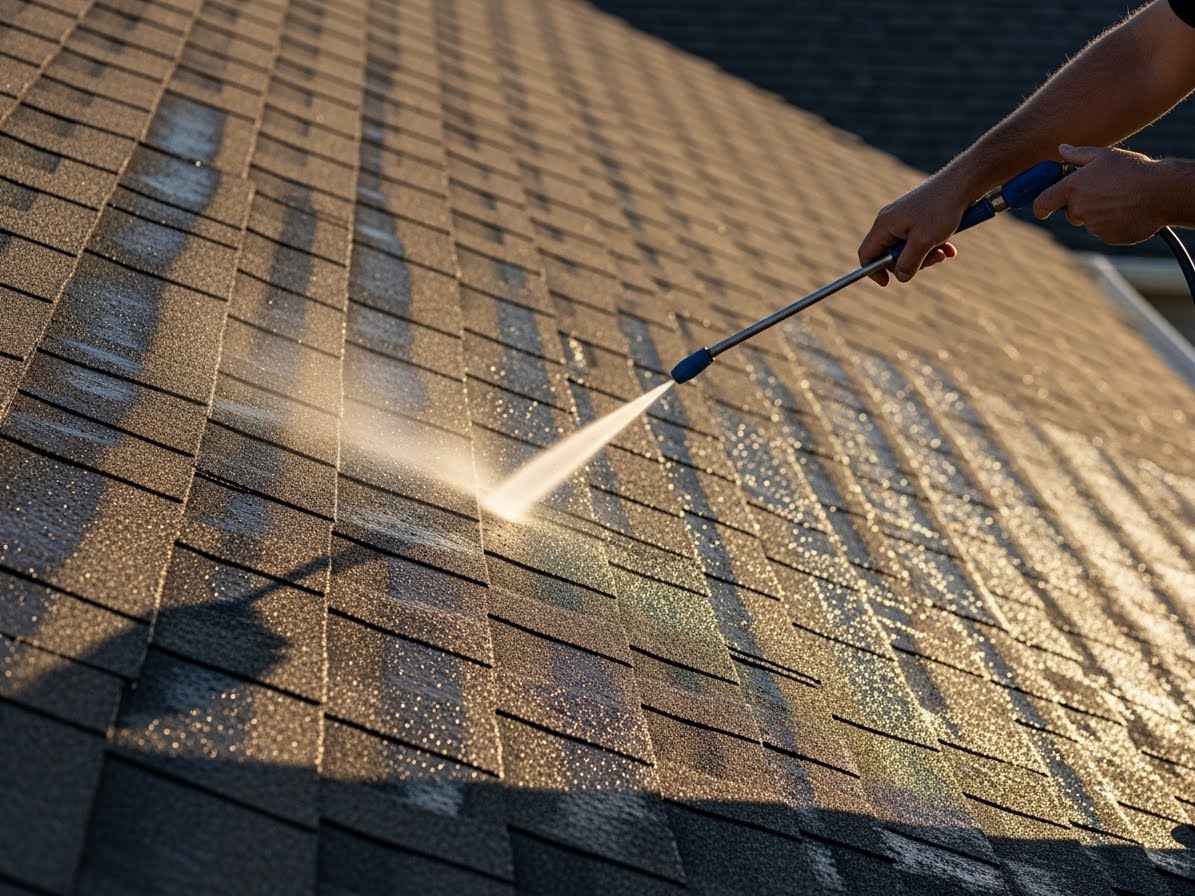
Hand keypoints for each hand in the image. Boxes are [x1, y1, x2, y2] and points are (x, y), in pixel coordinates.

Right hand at [857, 174, 963, 285]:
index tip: (887, 282)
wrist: (962, 184)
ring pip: (907, 248)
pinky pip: (919, 239)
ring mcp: (903, 218)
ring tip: (944, 251)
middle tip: (932, 260)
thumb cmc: (941, 209)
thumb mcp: (924, 241)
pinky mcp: (917, 217)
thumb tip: (901, 277)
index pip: (867, 253)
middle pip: (890, 254)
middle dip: (911, 262)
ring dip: (926, 255)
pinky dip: (932, 246)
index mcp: (884, 225)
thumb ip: (909, 262)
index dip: (874, 271)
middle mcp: (890, 221)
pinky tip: (949, 246)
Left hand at [1033, 144, 1166, 243]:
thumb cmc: (1133, 170)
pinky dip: (1113, 223)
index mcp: (1073, 188)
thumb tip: (1061, 149)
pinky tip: (1128, 210)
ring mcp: (1093, 225)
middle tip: (1104, 191)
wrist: (1162, 192)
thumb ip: (1078, 155)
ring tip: (1121, 198)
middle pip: (1071, 212)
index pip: (1043, 202)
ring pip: (1090, 221)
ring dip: (1100, 213)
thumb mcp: (1104, 156)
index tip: (1040, 209)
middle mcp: (1079, 209)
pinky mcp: (1108, 237)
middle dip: (1082, 204)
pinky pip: (1105, 231)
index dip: (1039, 207)